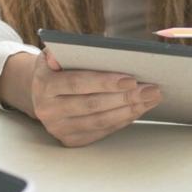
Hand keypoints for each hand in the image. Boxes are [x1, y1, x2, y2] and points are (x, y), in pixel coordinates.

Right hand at [4, 50, 160, 147]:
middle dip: (125, 97)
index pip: (77, 83)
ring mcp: (59, 128)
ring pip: (100, 121)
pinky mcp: (71, 140)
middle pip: (92, 105)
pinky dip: (122, 120)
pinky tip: (138, 109)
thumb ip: (61, 50)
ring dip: (129, 110)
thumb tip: (67, 51)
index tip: (131, 80)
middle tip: (151, 89)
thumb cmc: (56, 70)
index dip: (105, 82)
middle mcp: (48, 110)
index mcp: (45, 85)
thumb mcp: (52, 55)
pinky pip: (102, 131)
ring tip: (151, 98)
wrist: (41, 95)